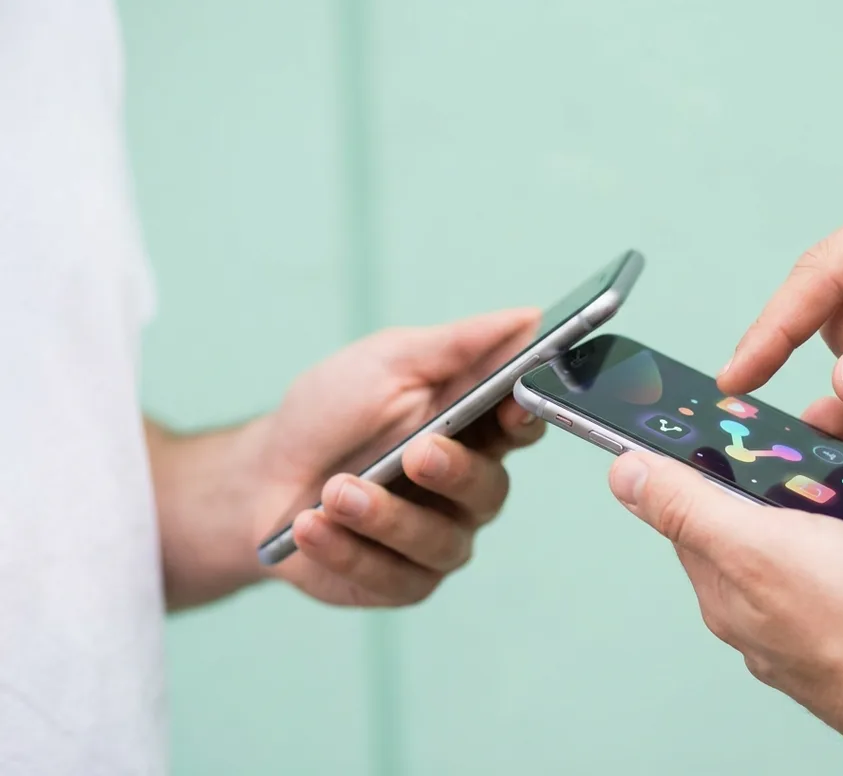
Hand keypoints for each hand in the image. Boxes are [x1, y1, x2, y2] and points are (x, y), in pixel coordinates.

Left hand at [245, 308, 544, 605]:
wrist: (258, 477)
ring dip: (385, 516)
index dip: (526, 417)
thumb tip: (529, 317)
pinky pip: (391, 577)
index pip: (521, 426)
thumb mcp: (387, 363)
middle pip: (490, 490)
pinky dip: (347, 550)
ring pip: (440, 543)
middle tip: (417, 453)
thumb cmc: (330, 414)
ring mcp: (435, 541)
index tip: (512, 402)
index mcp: (473, 429)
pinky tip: (311, 526)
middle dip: (454, 473)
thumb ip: (457, 346)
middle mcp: (466, 491)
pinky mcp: (398, 582)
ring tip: (336, 491)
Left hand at [607, 397, 842, 768]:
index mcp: (734, 587)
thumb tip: (624, 476)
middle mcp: (782, 604)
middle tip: (841, 423)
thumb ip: (688, 507)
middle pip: (784, 510)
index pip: (706, 508)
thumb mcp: (757, 546)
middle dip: (814, 459)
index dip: (725, 454)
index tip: (756, 418)